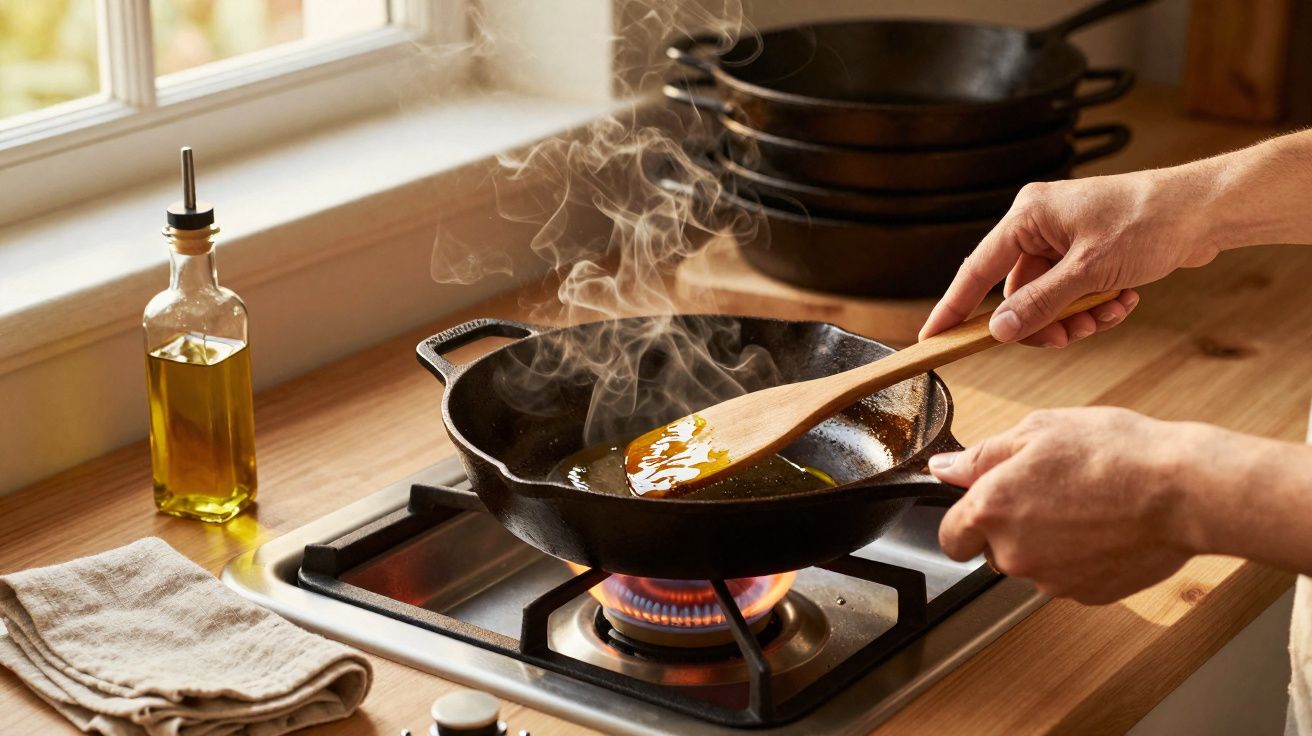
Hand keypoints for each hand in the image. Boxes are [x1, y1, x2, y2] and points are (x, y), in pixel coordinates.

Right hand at [919, 169, 1222, 347]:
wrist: (1205, 210)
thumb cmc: (1150, 221)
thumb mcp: (1089, 271)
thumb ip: (1039, 304)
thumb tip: (998, 330)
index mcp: (1027, 217)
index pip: (976, 270)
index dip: (952, 308)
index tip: (932, 338)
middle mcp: (1039, 225)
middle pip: (1017, 294)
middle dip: (1046, 321)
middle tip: (1071, 336)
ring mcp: (1064, 240)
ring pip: (1048, 300)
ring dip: (1076, 317)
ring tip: (1109, 313)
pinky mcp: (1087, 252)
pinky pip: (1073, 294)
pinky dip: (1094, 306)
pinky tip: (1123, 301)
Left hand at [930, 407, 1199, 603]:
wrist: (1182, 490)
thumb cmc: (1114, 452)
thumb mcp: (1038, 430)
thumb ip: (982, 456)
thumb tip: (944, 468)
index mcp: (992, 509)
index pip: (951, 537)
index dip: (965, 520)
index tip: (985, 504)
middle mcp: (1014, 553)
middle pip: (994, 551)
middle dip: (1011, 527)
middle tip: (1050, 491)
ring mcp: (1052, 579)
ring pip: (1034, 564)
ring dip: (1047, 542)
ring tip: (1086, 504)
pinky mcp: (1089, 594)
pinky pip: (1070, 577)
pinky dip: (1081, 557)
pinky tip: (1105, 527)